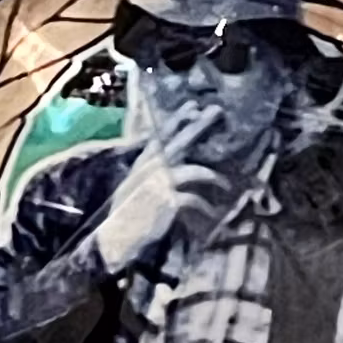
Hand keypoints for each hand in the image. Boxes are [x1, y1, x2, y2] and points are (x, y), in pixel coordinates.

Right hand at [91, 106, 226, 273]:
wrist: (117, 236)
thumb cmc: (128, 212)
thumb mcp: (135, 185)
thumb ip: (151, 171)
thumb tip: (172, 163)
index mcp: (143, 162)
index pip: (162, 135)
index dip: (177, 120)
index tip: (193, 106)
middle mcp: (152, 167)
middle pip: (181, 141)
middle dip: (199, 125)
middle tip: (216, 111)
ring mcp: (161, 182)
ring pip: (195, 170)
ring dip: (214, 177)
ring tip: (225, 184)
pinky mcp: (169, 200)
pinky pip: (194, 199)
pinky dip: (205, 206)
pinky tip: (212, 213)